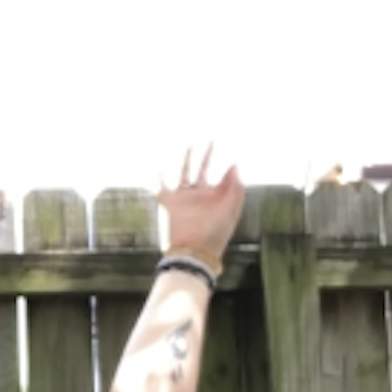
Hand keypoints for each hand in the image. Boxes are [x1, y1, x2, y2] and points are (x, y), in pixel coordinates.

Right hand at [158, 146, 244, 268]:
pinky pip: (160, 185)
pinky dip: (157, 175)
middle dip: (206, 156)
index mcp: (216, 197)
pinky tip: (155, 164)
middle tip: (210, 138)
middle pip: (202, 169)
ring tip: (186, 144)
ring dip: (185, 159)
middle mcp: (199, 195)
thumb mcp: (230, 211)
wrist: (192, 252)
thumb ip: (235, 188)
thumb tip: (236, 165)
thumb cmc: (214, 235)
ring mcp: (183, 198)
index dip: (227, 162)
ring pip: (183, 172)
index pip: (222, 174)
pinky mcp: (168, 202)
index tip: (232, 146)